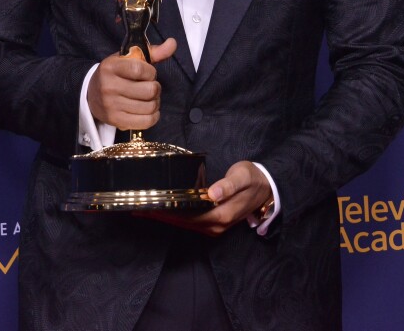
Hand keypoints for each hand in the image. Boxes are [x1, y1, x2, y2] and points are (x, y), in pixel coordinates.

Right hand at [87, 39, 175, 130]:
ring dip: (155, 102)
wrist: (91, 94)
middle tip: (150, 86)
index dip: (151, 72)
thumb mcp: (129, 59)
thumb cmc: (115, 74)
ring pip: (149, 107)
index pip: (140, 69)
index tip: (148, 73)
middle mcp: (109, 86)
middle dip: (155, 88)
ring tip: (149, 98)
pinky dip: (153, 116)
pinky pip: (146, 122)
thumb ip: (152, 52)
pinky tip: (149, 110)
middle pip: (148, 90)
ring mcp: (111, 106)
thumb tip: (173, 43)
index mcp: (110, 67)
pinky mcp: (116, 121)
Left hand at [135, 161, 272, 235]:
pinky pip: (190, 222)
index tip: (148, 206)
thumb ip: (229, 185)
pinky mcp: (213, 223)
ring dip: (165, 218)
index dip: (167, 212)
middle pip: (182, 223)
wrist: (266, 188)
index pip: (187, 216)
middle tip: (137, 207)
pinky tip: (163, 210)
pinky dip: (175, 217)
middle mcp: (216, 226)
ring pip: (184, 224)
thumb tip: (213, 193)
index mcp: (221, 216)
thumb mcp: (243, 177)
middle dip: (160, 216)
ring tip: (144, 209)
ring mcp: (214, 227)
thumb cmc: (253, 179)